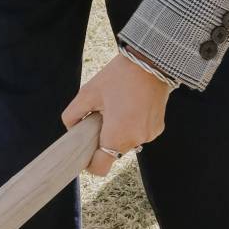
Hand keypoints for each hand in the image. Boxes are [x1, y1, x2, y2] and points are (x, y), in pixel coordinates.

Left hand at [62, 52, 171, 175]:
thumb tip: (70, 128)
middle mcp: (136, 140)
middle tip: (102, 115)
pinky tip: (131, 105)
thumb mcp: (88, 92)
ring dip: (119, 131)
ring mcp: (149, 135)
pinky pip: (139, 133)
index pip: (100, 167)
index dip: (89, 162)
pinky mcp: (158, 127)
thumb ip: (73, 115)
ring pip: (126, 142)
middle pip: (112, 152)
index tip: (86, 148)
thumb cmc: (119, 75)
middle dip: (104, 138)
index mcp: (117, 136)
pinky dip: (132, 125)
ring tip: (119, 106)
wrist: (152, 61)